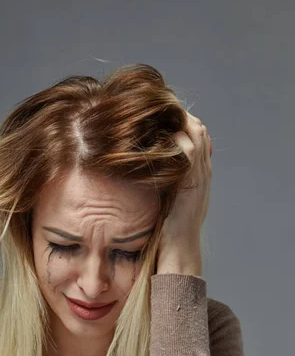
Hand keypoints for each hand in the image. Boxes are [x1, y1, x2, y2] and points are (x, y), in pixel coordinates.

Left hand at [159, 111, 211, 248]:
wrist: (180, 246)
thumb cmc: (171, 227)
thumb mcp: (173, 199)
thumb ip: (169, 183)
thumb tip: (152, 171)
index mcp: (201, 174)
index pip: (199, 137)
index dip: (184, 123)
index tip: (163, 117)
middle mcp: (203, 171)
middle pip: (200, 130)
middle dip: (182, 116)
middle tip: (160, 109)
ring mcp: (199, 175)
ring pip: (197, 135)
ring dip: (180, 122)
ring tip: (161, 114)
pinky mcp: (190, 181)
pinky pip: (189, 151)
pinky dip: (178, 139)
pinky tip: (162, 135)